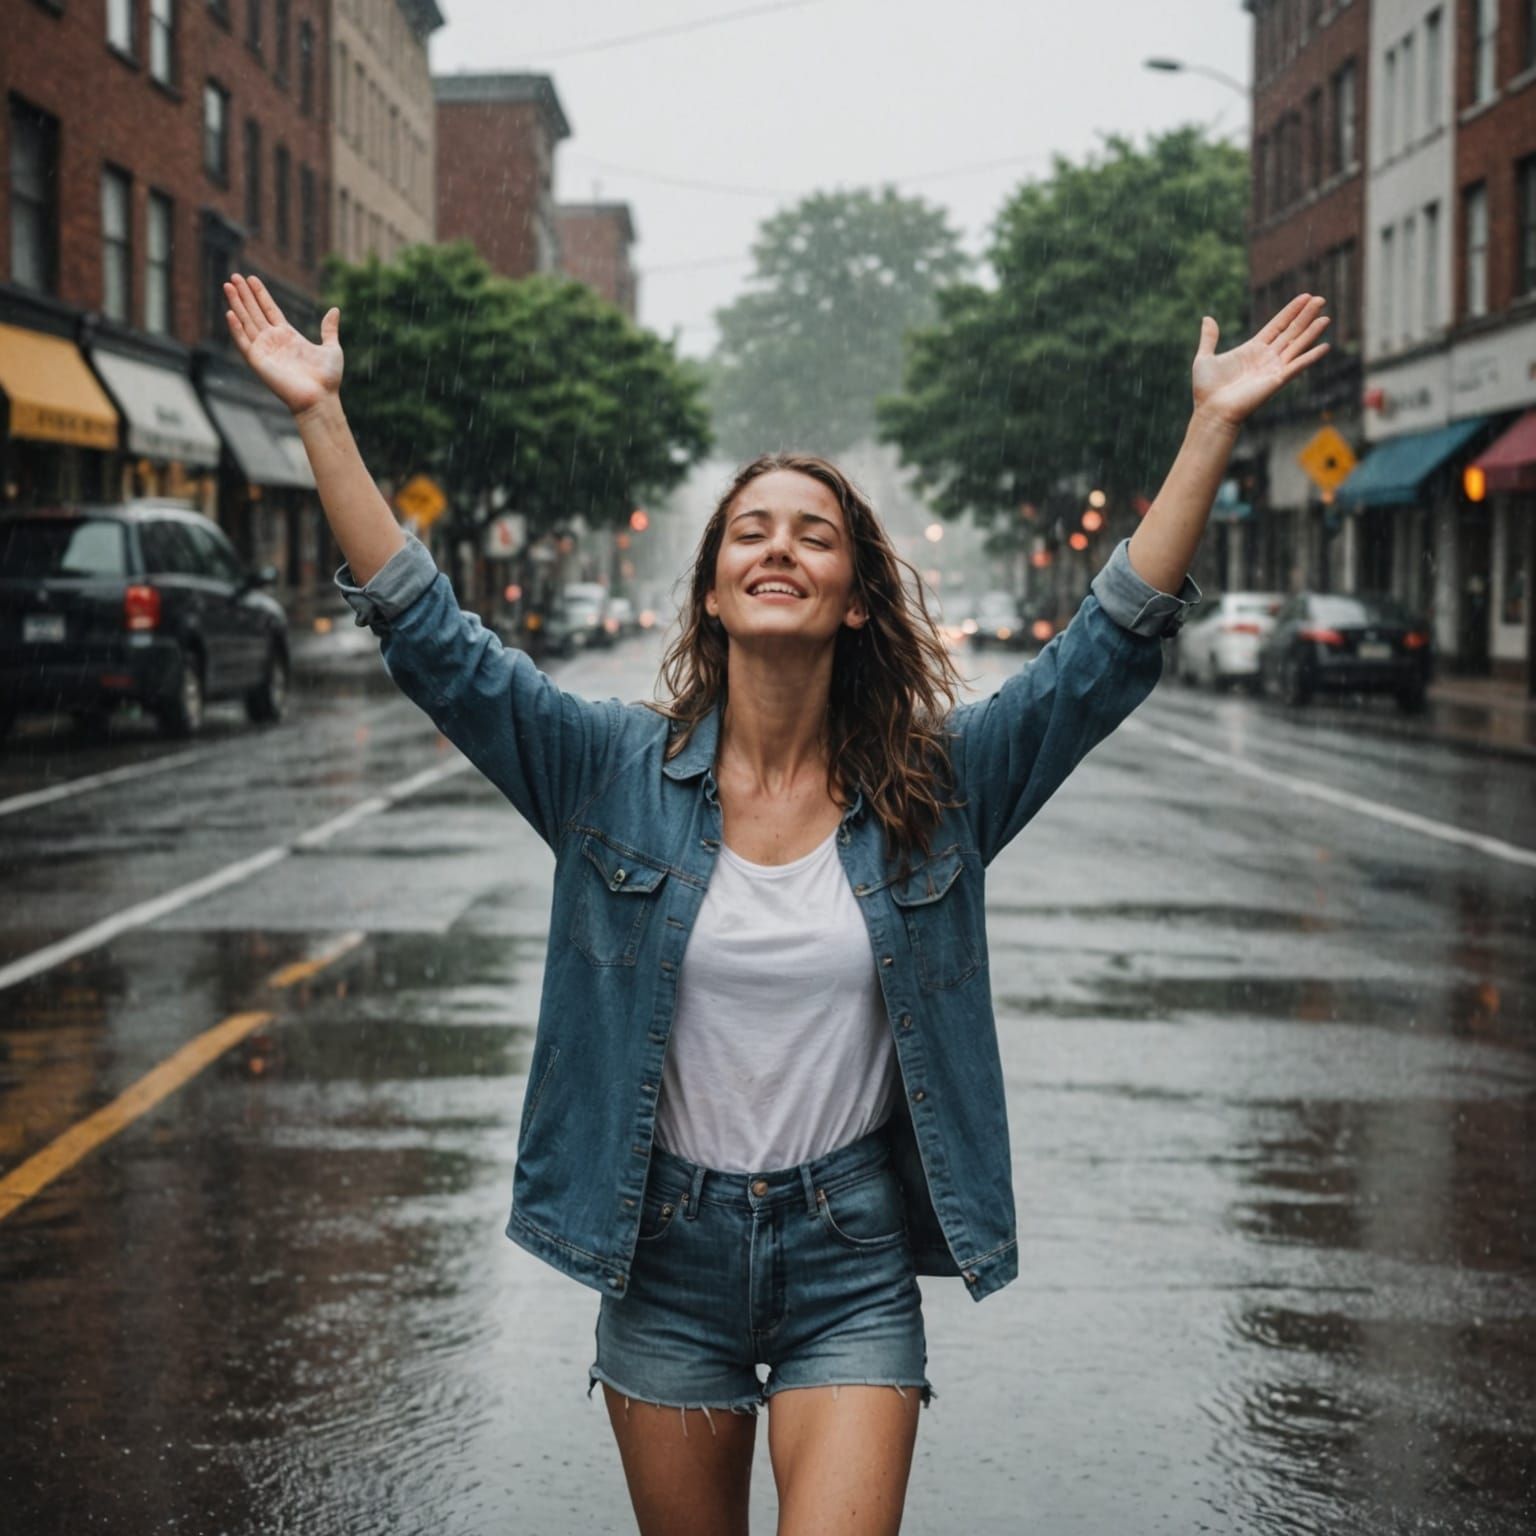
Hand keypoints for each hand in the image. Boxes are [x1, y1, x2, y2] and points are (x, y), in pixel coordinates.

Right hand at [223, 272, 342, 416]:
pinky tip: (230, 312)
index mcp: (288, 336)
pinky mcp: (258, 361)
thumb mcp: (332, 348)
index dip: (260, 295)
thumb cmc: (327, 378)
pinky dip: (236, 328)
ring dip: (236, 304)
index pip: (270, 310)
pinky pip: (243, 342)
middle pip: (254, 312)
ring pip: (246, 322)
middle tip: (234, 276)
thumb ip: (329, 329)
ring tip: (227, 285)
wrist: (321, 398)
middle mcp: (273, 341)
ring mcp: (264, 350)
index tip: (251, 279)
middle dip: (244, 294)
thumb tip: (335, 309)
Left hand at [1191, 294, 1330, 427]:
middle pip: (1291, 332)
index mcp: (1253, 349)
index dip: (1290, 311)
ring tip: (1326, 317)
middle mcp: (1266, 357)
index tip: (1305, 296)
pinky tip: (1325, 347)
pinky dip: (1311, 357)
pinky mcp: (1276, 381)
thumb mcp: (1205, 358)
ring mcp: (1273, 369)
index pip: (1277, 325)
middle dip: (1305, 315)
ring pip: (1297, 345)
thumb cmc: (1207, 390)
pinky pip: (1297, 366)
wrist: (1211, 412)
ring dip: (1312, 332)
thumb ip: (1209, 338)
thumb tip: (1207, 318)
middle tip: (1320, 299)